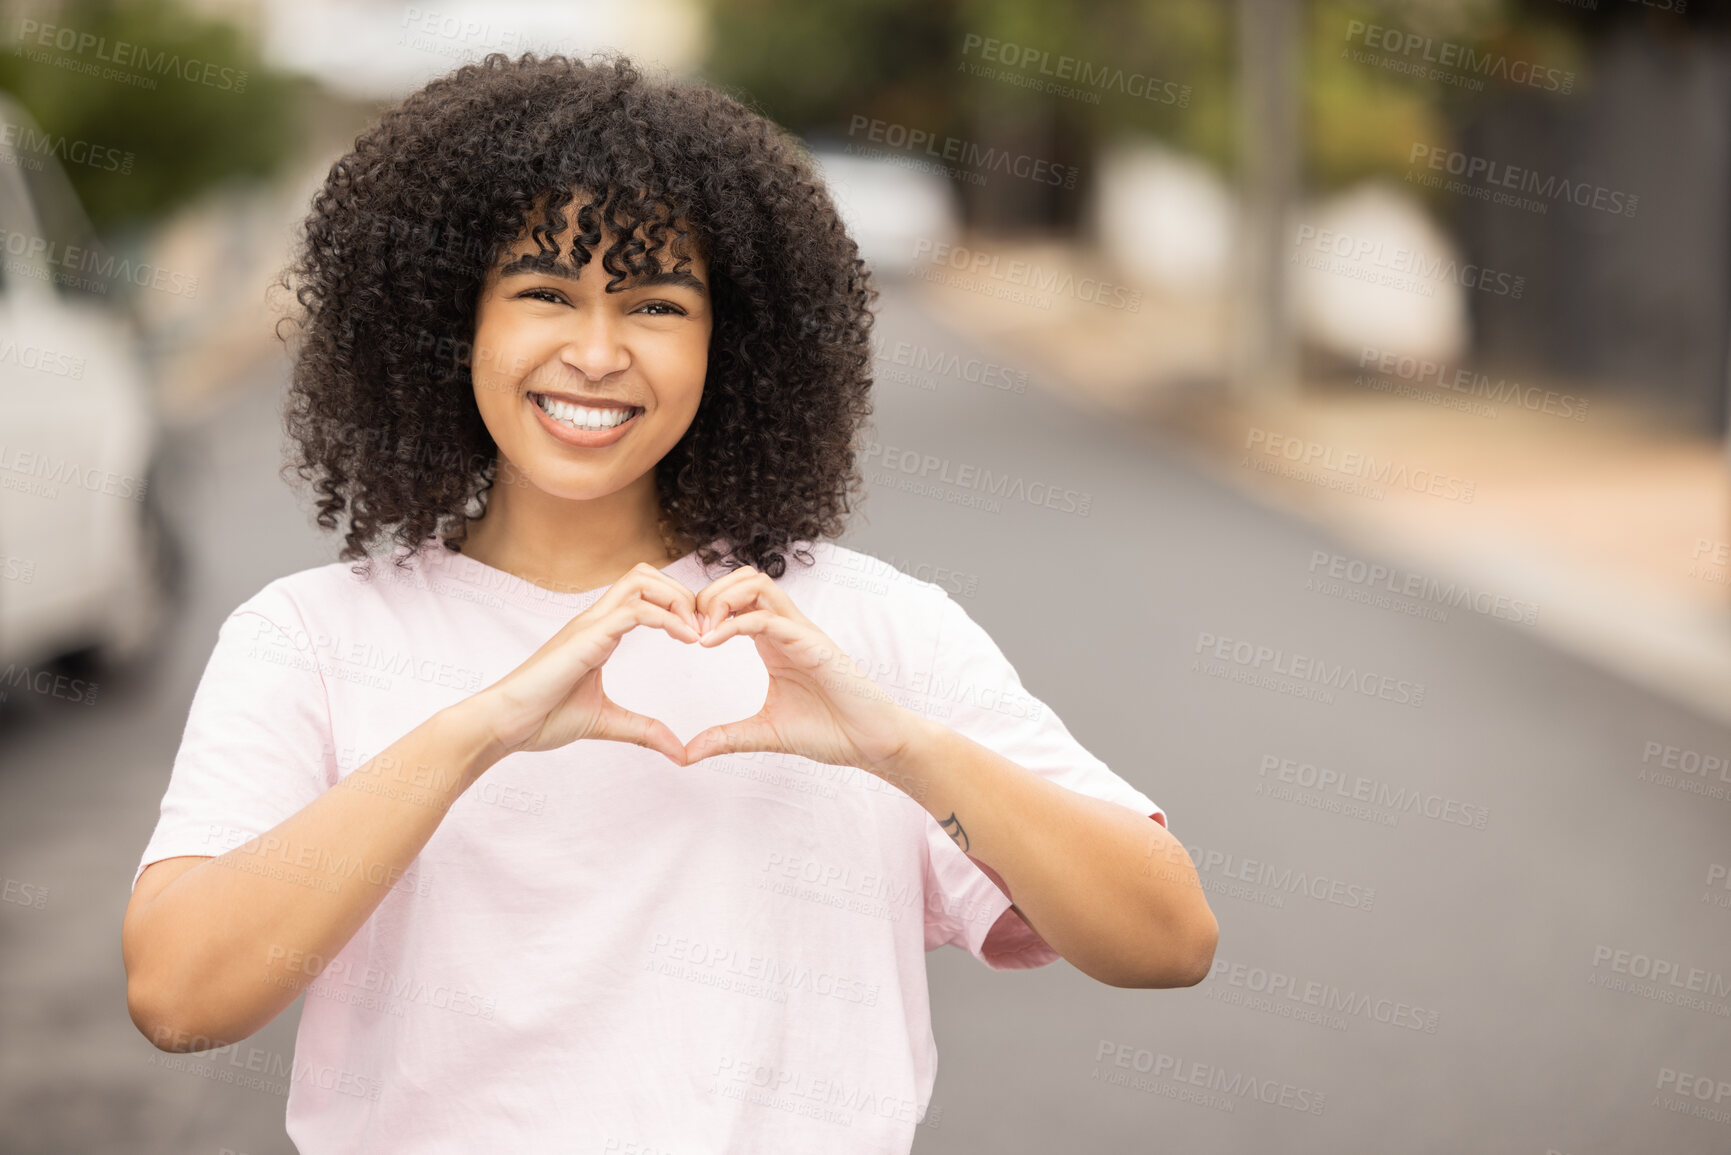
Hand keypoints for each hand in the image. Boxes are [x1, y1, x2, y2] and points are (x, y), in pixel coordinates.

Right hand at [472, 562, 703, 762]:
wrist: (504, 724)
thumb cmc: (541, 718)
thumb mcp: (606, 723)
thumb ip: (644, 731)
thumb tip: (679, 752)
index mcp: (599, 632)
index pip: (643, 594)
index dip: (677, 606)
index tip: (702, 636)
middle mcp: (594, 620)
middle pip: (645, 574)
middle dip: (682, 594)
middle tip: (705, 629)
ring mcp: (589, 625)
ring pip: (640, 581)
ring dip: (677, 599)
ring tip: (697, 631)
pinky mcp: (586, 637)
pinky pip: (634, 611)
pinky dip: (666, 618)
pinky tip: (686, 640)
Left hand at [684, 564, 922, 770]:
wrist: (873, 743)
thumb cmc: (831, 731)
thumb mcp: (765, 734)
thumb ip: (726, 737)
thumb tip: (687, 754)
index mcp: (775, 642)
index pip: (738, 598)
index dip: (705, 608)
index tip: (684, 638)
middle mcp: (788, 629)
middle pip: (745, 578)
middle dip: (709, 594)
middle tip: (689, 629)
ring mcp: (802, 633)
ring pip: (758, 584)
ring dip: (722, 599)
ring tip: (701, 632)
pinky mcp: (814, 645)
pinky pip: (770, 618)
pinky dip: (735, 624)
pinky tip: (711, 642)